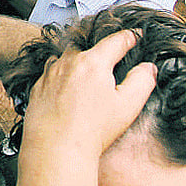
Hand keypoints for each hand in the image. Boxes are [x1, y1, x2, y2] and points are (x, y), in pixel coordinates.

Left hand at [20, 30, 156, 165]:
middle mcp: (69, 62)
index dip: (130, 37)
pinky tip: (68, 93)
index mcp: (93, 62)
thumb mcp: (128, 105)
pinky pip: (52, 75)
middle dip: (102, 52)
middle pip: (89, 48)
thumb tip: (147, 67)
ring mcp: (50, 74)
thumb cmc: (92, 130)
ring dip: (79, 63)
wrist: (55, 149)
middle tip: (112, 62)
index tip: (136, 36)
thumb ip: (142, 81)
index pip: (116, 41)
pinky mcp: (37, 88)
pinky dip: (62, 78)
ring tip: (88, 78)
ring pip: (68, 59)